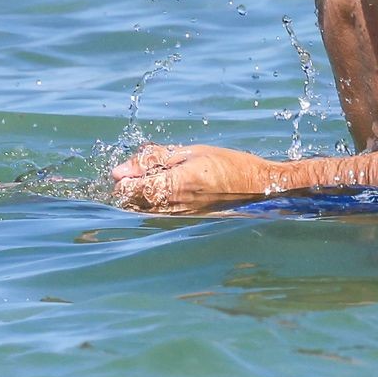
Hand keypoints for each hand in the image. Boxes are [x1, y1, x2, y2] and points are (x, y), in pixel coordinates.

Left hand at [111, 143, 281, 213]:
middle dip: (130, 188)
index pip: (127, 192)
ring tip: (159, 179)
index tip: (132, 168)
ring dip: (142, 197)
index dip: (123, 178)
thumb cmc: (226, 164)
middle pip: (131, 205)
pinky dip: (155, 203)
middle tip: (144, 172)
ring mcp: (178, 219)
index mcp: (171, 186)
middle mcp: (172, 208)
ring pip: (143, 212)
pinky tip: (171, 190)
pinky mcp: (185, 223)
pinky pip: (159, 215)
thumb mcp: (188, 153)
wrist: (258, 189)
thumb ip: (152, 160)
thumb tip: (119, 171)